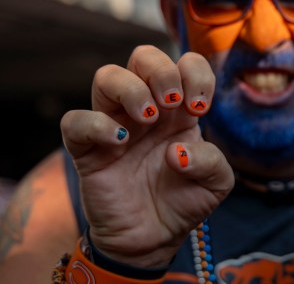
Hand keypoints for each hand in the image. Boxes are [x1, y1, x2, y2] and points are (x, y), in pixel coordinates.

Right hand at [60, 46, 233, 266]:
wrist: (153, 238)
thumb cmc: (184, 201)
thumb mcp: (216, 184)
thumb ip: (212, 162)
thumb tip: (176, 150)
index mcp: (179, 109)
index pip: (185, 63)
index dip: (195, 72)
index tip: (200, 107)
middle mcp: (147, 109)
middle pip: (143, 56)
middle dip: (161, 70)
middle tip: (173, 103)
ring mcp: (115, 124)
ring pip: (106, 76)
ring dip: (131, 89)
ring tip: (149, 118)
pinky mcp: (87, 149)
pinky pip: (75, 120)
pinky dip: (95, 124)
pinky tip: (120, 142)